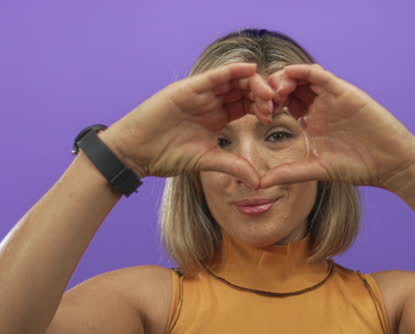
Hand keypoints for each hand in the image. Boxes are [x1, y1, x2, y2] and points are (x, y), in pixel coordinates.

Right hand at [99, 62, 276, 186]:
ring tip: (269, 93)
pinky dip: (233, 70)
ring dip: (254, 83)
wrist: (136, 153)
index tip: (278, 116)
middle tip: (277, 104)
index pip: (247, 105)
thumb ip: (233, 165)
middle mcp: (211, 101)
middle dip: (264, 94)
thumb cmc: (166, 155)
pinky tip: (250, 70)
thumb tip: (258, 182)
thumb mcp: (207, 161)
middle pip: (245, 89)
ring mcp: (200, 93)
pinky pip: (215, 75)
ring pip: (234, 80)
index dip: (264, 107)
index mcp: (218, 116)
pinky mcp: (188, 88)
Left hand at [261, 64, 414, 191]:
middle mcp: (320, 105)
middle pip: (290, 86)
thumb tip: (259, 184)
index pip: (284, 103)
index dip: (268, 105)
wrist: (390, 164)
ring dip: (284, 78)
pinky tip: (289, 76)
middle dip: (271, 89)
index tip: (258, 116)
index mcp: (312, 121)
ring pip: (302, 76)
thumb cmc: (358, 167)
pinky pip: (320, 75)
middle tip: (261, 101)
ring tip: (273, 92)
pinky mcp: (344, 92)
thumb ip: (288, 173)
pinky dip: (303, 71)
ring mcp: (332, 97)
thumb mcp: (316, 169)